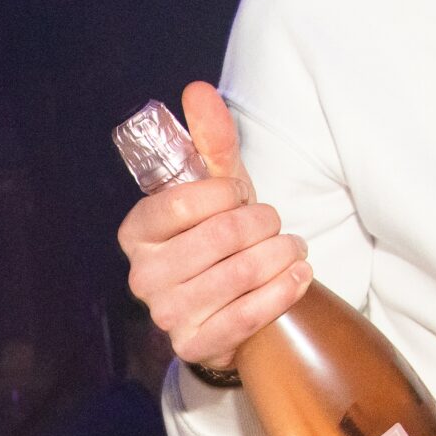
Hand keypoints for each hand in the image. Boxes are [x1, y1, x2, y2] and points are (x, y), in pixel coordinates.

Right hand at [114, 81, 314, 376]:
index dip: (225, 194)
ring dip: (279, 255)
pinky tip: (298, 275)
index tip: (241, 195)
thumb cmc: (219, 236)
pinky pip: (247, 316)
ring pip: (238, 275)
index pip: (182, 202)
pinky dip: (282, 291)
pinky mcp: (194, 345)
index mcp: (137, 231)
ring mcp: (166, 315)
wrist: (227, 304)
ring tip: (292, 247)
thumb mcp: (217, 187)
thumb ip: (209, 140)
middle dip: (262, 224)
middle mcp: (143, 275)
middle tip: (275, 224)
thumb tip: (198, 90)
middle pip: (219, 236)